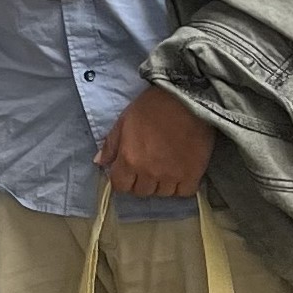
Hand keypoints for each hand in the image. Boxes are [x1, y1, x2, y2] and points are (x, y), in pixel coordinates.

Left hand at [96, 87, 212, 197]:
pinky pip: (184, 192)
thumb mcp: (123, 122)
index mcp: (129, 160)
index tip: (128, 172)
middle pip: (141, 191)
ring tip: (165, 169)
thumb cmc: (152, 107)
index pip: (120, 186)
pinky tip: (181, 173)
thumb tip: (99, 163)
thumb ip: (110, 145)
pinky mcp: (193, 173)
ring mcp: (172, 175)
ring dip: (161, 184)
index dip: (122, 180)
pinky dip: (181, 186)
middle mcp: (149, 172)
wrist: (188, 99)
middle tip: (147, 167)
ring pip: (162, 193)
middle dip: (141, 182)